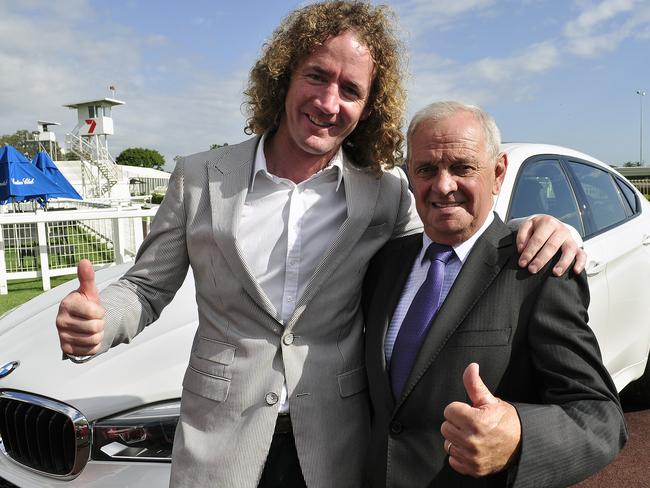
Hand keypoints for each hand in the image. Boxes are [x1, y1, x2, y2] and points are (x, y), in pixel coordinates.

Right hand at [56, 259, 105, 355]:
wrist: (82, 322)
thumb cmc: (87, 304)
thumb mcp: (89, 291)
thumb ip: (87, 277)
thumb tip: (84, 261)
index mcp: (66, 303)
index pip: (96, 312)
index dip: (101, 311)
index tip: (95, 309)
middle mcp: (60, 320)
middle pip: (96, 327)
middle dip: (101, 324)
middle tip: (94, 320)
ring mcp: (61, 335)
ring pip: (93, 339)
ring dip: (98, 334)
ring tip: (91, 328)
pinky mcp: (65, 348)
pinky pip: (89, 350)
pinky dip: (93, 345)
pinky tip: (87, 338)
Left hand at [441, 363, 520, 477]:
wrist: (523, 444)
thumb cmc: (506, 421)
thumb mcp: (491, 400)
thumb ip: (474, 384)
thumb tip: (471, 367)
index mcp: (475, 421)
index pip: (449, 410)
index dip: (459, 409)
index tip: (470, 411)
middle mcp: (472, 441)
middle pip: (446, 427)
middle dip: (457, 423)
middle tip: (471, 424)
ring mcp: (472, 457)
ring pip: (448, 443)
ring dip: (457, 439)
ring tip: (472, 435)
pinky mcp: (473, 469)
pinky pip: (453, 460)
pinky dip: (459, 455)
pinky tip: (471, 448)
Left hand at [516, 214, 585, 275]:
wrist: (549, 223)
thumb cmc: (536, 228)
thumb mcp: (527, 226)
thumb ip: (522, 235)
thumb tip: (521, 249)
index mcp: (548, 223)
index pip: (538, 239)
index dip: (529, 252)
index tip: (522, 263)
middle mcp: (561, 230)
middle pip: (552, 245)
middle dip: (541, 259)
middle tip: (532, 270)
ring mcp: (570, 238)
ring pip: (569, 250)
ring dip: (563, 262)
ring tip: (555, 273)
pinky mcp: (577, 247)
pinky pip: (582, 254)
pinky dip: (581, 263)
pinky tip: (576, 271)